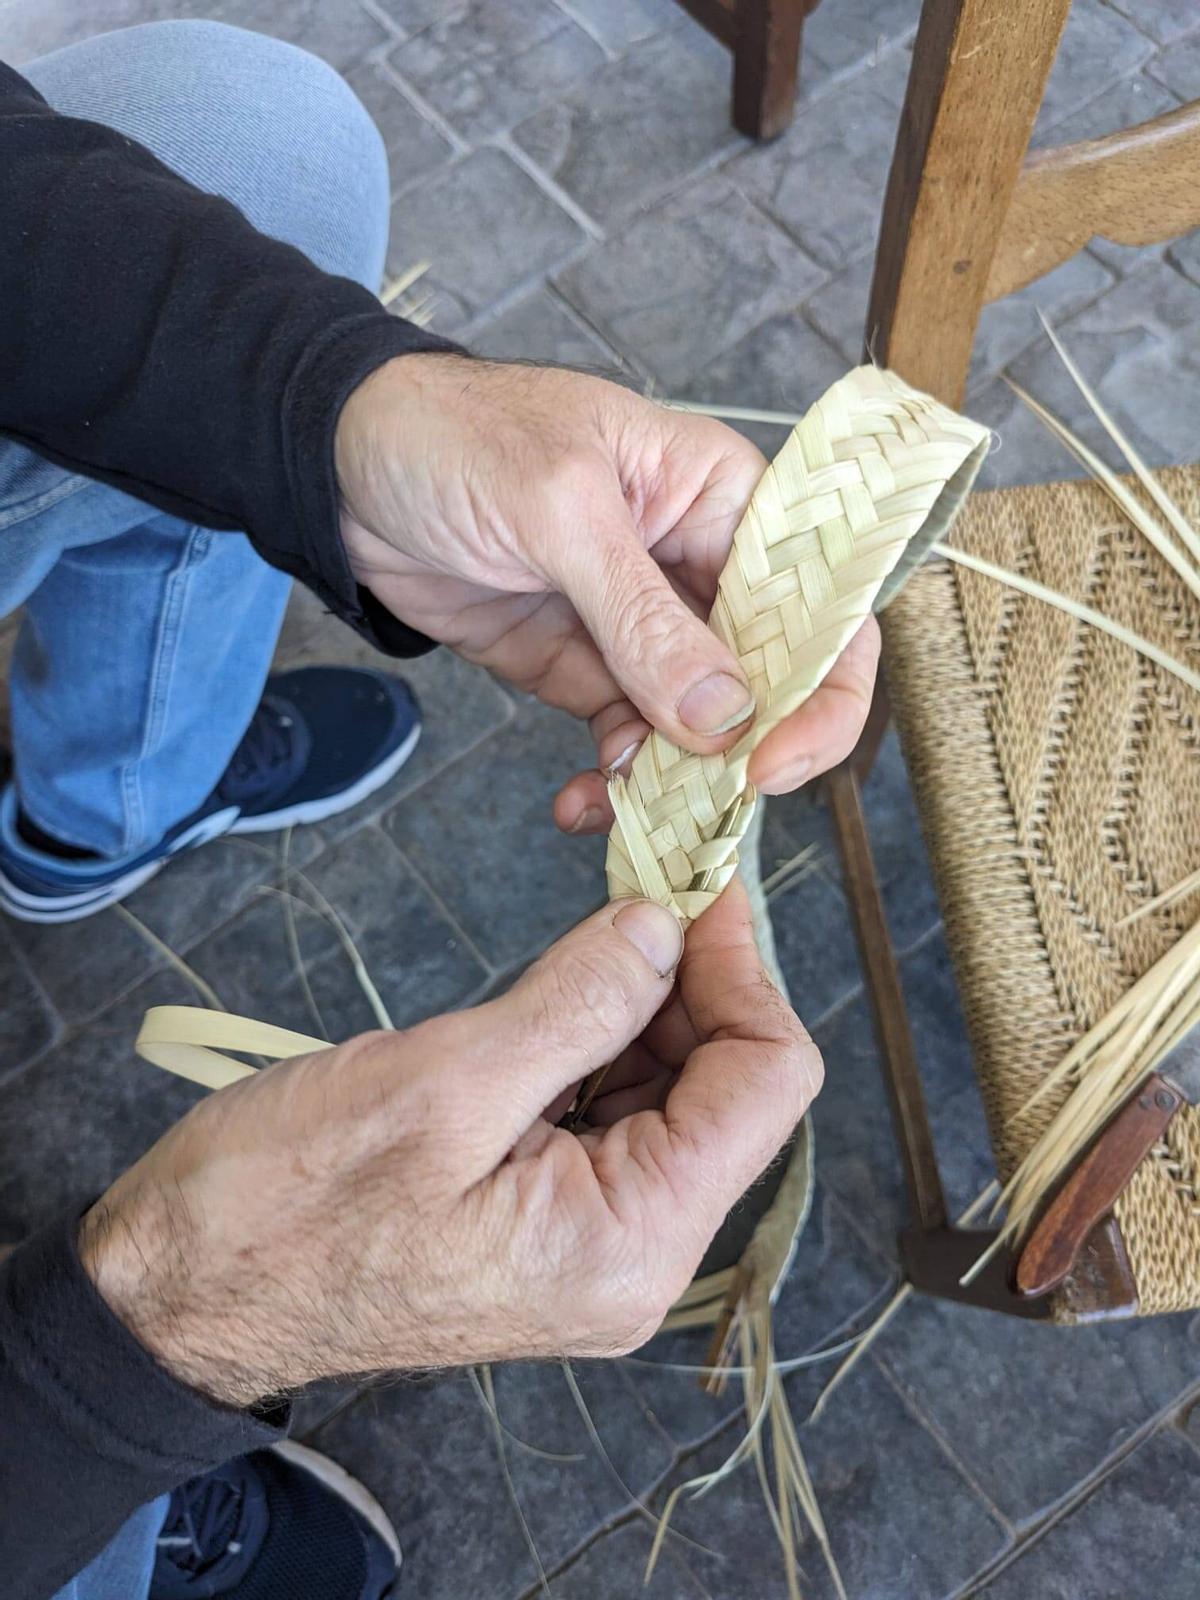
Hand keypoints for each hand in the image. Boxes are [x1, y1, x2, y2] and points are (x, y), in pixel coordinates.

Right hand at [80, 882, 820, 1406]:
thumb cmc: (289, 1204)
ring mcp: (591, 1243)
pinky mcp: (546, 1220)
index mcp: (631, 1240)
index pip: (768, 1082)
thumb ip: (579, 1000)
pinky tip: (552, 998)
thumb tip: (665, 925)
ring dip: (640, 1006)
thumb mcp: (444, 1082)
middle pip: (727, 1087)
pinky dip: (595, 1044)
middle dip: (690, 979)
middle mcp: (634, 1256)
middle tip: (636, 884)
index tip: (688, 884)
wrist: (180, 1293)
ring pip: (669, 1094)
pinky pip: (609, 1117)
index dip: (741, 966)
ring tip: (586, 936)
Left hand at [335, 356, 879, 830]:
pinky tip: (582, 800)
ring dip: (671, 781)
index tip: (771, 759)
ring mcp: (643, 626)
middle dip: (742, 752)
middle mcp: (700, 566)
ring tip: (620, 804)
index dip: (820, 689)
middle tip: (699, 805)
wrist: (340, 469)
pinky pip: (629, 742)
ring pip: (698, 728)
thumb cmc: (455, 437)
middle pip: (771, 679)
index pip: (821, 600)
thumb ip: (642, 617)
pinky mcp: (587, 668)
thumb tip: (722, 716)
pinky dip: (616, 783)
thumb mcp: (558, 511)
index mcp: (725, 499)